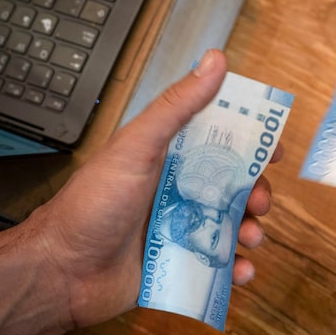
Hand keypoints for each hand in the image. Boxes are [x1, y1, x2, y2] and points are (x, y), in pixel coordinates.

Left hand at [29, 50, 280, 327]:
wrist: (62, 273)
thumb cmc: (93, 204)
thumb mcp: (137, 147)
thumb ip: (177, 107)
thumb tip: (214, 61)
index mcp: (170, 159)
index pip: (220, 144)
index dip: (251, 146)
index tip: (273, 152)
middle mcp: (179, 192)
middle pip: (235, 188)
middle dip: (256, 194)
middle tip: (258, 203)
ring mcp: (181, 230)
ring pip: (233, 227)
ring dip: (251, 231)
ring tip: (250, 238)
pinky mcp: (181, 266)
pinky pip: (219, 267)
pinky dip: (236, 269)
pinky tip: (240, 271)